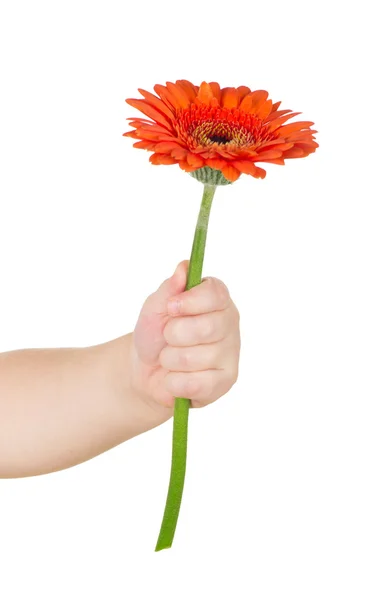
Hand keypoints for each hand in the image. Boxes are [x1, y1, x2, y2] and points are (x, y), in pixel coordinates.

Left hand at [130, 260, 240, 410]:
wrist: (146, 369)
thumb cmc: (155, 334)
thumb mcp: (155, 308)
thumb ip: (169, 288)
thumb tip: (183, 268)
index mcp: (216, 299)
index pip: (216, 294)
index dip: (191, 301)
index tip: (171, 307)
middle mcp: (229, 323)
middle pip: (206, 327)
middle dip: (173, 334)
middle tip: (168, 337)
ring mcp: (230, 353)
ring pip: (195, 358)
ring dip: (170, 360)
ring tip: (170, 358)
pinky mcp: (226, 381)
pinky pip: (195, 384)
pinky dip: (174, 382)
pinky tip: (176, 377)